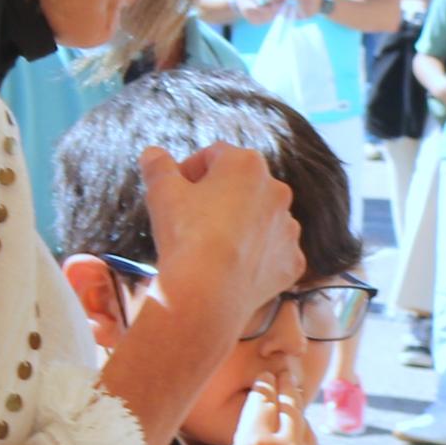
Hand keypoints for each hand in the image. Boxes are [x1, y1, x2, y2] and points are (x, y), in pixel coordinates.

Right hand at [139, 143, 300, 336]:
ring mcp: (289, 227)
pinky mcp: (293, 261)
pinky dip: (255, 258)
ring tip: (211, 247)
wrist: (208, 291)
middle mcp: (277, 190)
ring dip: (240, 226)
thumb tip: (152, 153)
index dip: (189, 170)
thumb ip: (158, 167)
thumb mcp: (161, 192)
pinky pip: (272, 253)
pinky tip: (232, 269)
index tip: (173, 191)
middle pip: (241, 187)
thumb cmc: (185, 234)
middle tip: (190, 220)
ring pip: (260, 220)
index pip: (214, 156)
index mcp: (247, 164)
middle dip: (217, 197)